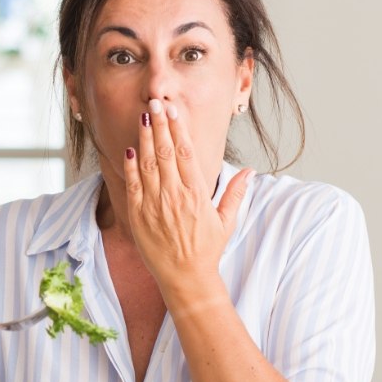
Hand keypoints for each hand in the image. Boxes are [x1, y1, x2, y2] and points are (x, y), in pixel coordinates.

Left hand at [123, 99, 253, 287]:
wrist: (185, 278)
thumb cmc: (206, 250)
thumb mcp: (226, 222)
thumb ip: (235, 193)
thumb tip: (250, 171)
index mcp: (197, 194)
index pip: (185, 153)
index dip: (178, 129)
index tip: (174, 111)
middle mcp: (174, 196)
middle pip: (164, 152)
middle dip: (160, 125)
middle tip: (155, 103)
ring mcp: (154, 205)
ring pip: (147, 164)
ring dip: (145, 139)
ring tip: (144, 117)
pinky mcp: (138, 216)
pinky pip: (133, 185)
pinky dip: (130, 166)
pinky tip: (130, 149)